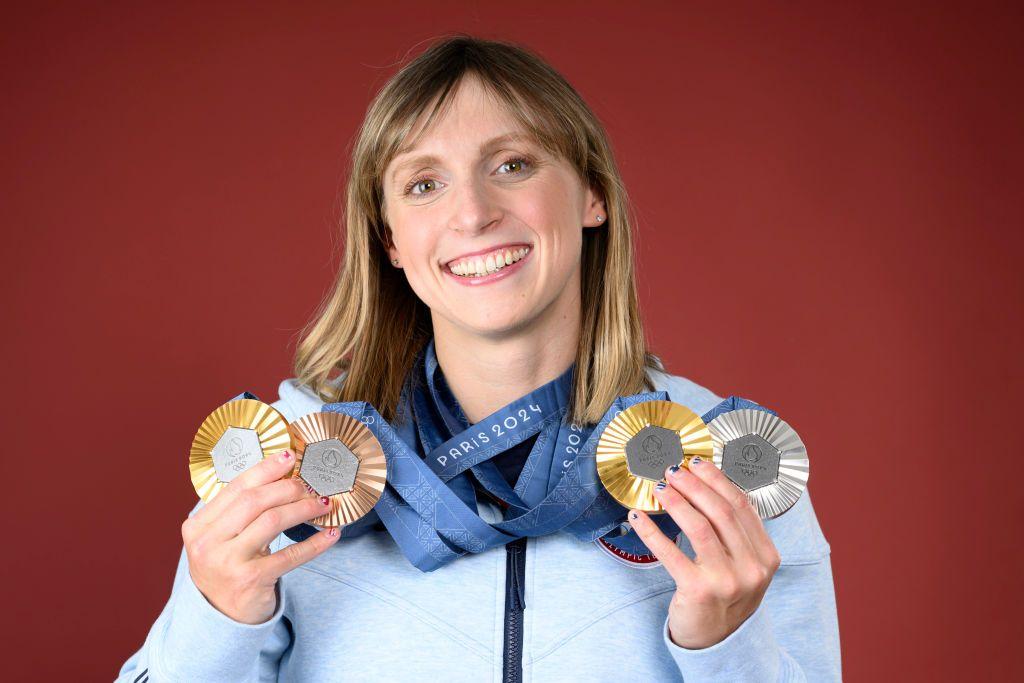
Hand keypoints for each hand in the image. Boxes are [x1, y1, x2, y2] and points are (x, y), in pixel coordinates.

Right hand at [181, 449, 340, 623]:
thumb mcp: (220, 538)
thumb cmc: (226, 567)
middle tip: (311, 485)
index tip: (289, 456)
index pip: (235, 488)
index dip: (265, 469)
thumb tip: (279, 475)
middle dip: (289, 488)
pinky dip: (315, 543)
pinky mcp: (250, 581)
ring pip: (273, 521)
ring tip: (324, 504)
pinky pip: (290, 555)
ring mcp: (228, 563)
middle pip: (254, 501)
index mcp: (198, 526)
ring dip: (304, 509)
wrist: (220, 617)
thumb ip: (236, 511)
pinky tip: (331, 534)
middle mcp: (208, 543)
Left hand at [629, 456, 781, 648]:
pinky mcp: (698, 591)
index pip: (742, 506)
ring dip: (676, 501)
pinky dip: (652, 531)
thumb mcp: (745, 566)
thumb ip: (737, 532)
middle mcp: (752, 568)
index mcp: (767, 556)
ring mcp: (727, 581)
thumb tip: (708, 484)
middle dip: (694, 485)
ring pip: (699, 527)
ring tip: (659, 487)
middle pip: (721, 511)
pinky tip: (639, 517)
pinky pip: (671, 552)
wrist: (717, 643)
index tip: (696, 462)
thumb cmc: (726, 596)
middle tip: (672, 470)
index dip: (717, 479)